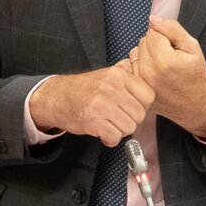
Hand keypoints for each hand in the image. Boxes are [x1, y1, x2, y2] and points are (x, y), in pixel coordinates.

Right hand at [28, 61, 153, 146]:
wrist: (57, 97)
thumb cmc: (83, 88)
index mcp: (118, 75)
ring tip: (110, 124)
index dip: (143, 105)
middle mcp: (111, 88)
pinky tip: (104, 132)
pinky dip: (110, 139)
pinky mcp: (93, 121)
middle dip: (131, 120)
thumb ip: (124, 71)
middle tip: (119, 117)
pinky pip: (115, 137)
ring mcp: (102, 104)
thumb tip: (140, 66)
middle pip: (140, 114)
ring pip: (129, 127)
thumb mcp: (105, 74)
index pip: (148, 95)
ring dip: (120, 130)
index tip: (133, 107)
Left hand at [132, 16, 205, 140]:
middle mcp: (148, 73)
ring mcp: (141, 83)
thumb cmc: (196, 75)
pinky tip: (155, 73)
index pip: (152, 32)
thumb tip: (153, 19)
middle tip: (171, 58)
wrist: (196, 104)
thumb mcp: (192, 47)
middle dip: (156, 44)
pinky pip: (132, 66)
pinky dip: (142, 66)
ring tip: (163, 66)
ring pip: (136, 52)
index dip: (165, 36)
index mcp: (164, 61)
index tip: (175, 48)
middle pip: (143, 41)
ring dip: (147, 55)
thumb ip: (172, 29)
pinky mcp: (136, 89)